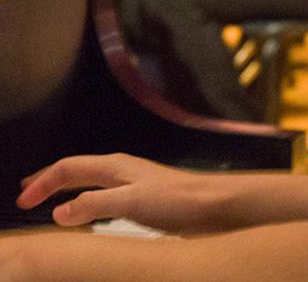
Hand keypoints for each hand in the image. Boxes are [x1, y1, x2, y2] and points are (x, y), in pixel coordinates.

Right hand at [17, 153, 234, 232]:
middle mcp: (121, 170)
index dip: (43, 182)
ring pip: (89, 181)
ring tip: (49, 199)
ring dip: (66, 188)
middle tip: (26, 193)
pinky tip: (87, 212)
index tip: (22, 200)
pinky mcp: (141, 198)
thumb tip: (59, 212)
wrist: (213, 205)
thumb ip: (95, 205)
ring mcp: (131, 182)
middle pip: (77, 170)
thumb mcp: (131, 202)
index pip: (69, 168)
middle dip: (49, 179)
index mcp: (114, 167)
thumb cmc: (176, 201)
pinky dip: (84, 200)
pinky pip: (102, 194)